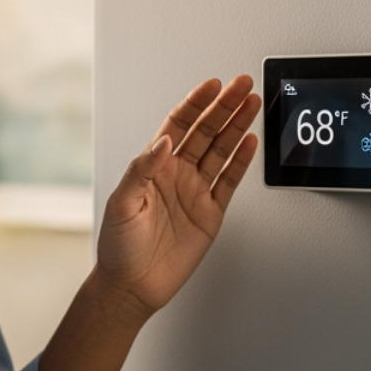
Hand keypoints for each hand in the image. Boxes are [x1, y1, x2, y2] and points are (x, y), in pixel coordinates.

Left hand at [94, 75, 260, 315]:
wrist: (132, 285)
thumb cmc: (118, 246)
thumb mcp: (122, 203)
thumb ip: (142, 170)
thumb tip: (164, 142)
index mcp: (152, 167)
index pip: (178, 125)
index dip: (195, 104)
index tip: (212, 86)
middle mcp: (175, 175)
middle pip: (205, 132)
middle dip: (223, 107)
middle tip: (241, 85)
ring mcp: (194, 192)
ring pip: (220, 151)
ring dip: (236, 127)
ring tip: (252, 104)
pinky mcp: (209, 213)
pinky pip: (228, 181)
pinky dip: (240, 162)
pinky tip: (250, 142)